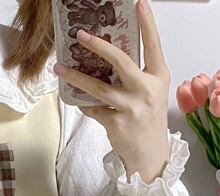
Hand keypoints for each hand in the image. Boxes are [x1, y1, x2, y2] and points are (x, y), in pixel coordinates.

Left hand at [54, 0, 171, 181]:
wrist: (149, 156)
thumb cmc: (148, 121)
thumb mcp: (151, 93)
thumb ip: (136, 75)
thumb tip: (108, 56)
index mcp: (159, 77)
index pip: (154, 45)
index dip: (147, 23)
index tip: (139, 3)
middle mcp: (147, 90)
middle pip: (120, 61)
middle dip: (98, 45)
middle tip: (80, 35)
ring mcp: (131, 108)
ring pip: (98, 87)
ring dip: (76, 77)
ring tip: (60, 68)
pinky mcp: (116, 123)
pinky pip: (93, 109)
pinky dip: (85, 105)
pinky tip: (79, 101)